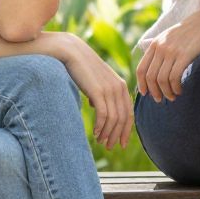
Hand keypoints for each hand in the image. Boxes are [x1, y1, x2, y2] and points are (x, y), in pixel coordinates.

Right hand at [45, 31, 134, 145]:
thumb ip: (100, 92)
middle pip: (123, 119)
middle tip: (111, 147)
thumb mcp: (96, 80)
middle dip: (118, 135)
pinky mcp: (98, 91)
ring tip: (101, 142)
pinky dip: (101, 127)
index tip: (121, 143)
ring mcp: (110, 89)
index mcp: (121, 86)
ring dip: (108, 134)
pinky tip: (94, 134)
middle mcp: (119, 88)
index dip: (126, 130)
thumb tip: (95, 105)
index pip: (128, 113)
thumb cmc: (81, 67)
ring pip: (114, 119)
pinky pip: (104, 115)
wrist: (71, 51)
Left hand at [134, 9, 199, 104]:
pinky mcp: (184, 55)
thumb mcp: (169, 37)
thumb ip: (159, 49)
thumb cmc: (189, 32)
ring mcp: (172, 51)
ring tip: (172, 96)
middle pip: (150, 77)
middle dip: (154, 92)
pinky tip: (180, 90)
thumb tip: (153, 68)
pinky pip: (174, 77)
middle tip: (160, 100)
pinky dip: (175, 87)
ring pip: (162, 79)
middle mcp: (160, 48)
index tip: (146, 94)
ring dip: (166, 92)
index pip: (141, 69)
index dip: (141, 84)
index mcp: (154, 44)